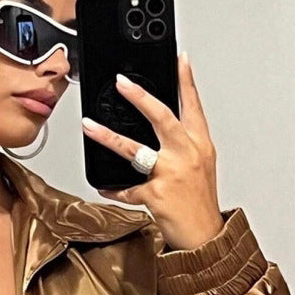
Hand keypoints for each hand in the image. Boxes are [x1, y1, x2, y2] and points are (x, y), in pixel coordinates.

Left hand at [82, 53, 223, 250]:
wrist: (205, 236)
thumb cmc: (200, 201)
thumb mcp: (200, 166)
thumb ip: (183, 144)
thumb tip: (163, 128)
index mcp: (200, 144)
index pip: (193, 106)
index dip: (186, 80)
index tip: (180, 58)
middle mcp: (186, 154)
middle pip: (162, 117)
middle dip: (140, 97)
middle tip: (122, 82)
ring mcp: (170, 173)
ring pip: (134, 149)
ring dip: (108, 136)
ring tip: (89, 126)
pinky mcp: (155, 194)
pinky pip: (126, 188)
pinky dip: (113, 188)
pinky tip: (104, 186)